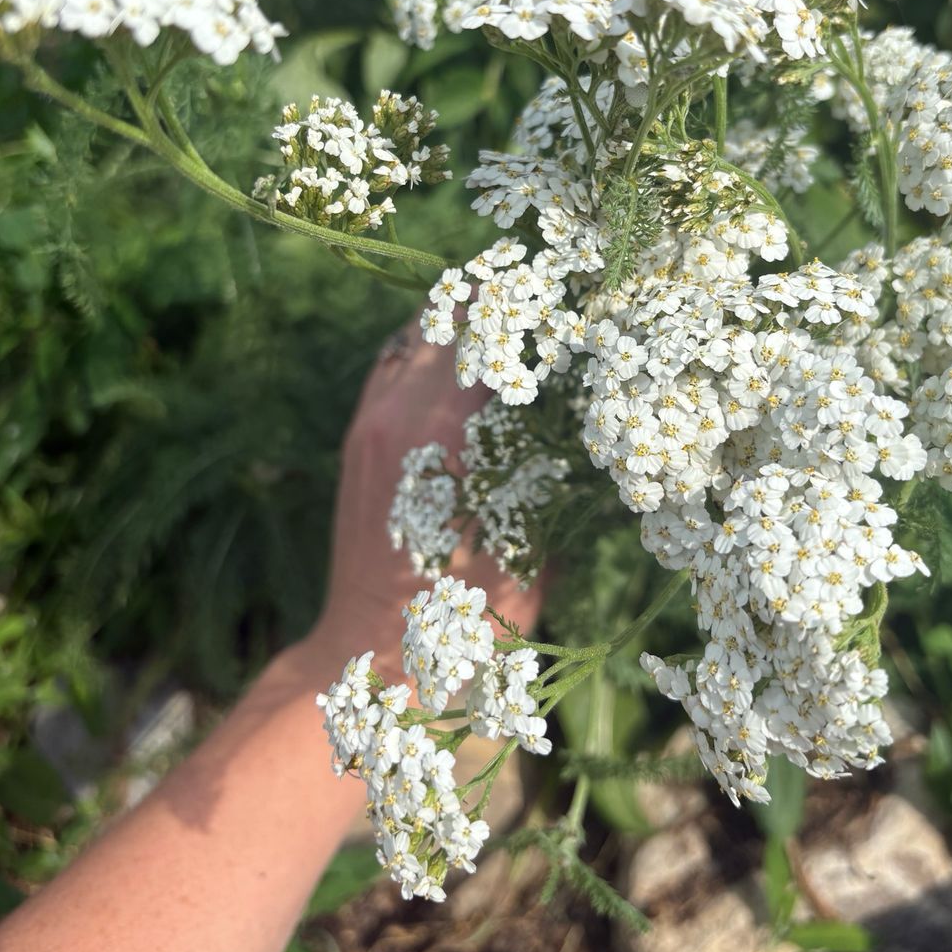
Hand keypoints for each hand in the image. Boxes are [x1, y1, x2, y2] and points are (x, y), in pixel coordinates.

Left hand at [307, 321, 542, 681]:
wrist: (369, 652)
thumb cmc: (464, 616)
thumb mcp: (530, 548)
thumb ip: (558, 481)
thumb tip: (593, 431)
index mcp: (449, 435)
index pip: (497, 340)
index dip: (539, 314)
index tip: (575, 302)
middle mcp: (403, 413)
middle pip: (454, 321)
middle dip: (501, 307)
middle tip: (546, 299)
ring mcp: (373, 421)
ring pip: (416, 335)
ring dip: (460, 322)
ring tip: (504, 315)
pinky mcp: (358, 436)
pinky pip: (392, 365)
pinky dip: (426, 349)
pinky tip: (457, 354)